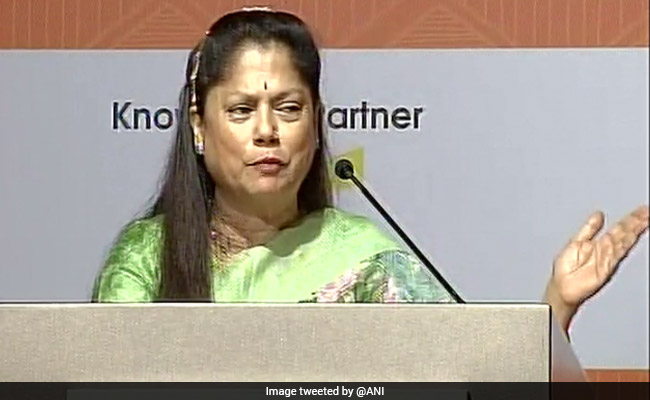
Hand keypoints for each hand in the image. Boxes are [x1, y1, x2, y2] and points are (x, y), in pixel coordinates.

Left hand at [546, 205, 648, 328]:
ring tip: (644, 220)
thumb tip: (599, 215)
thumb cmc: (567, 270)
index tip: (642, 210)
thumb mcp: (577, 242)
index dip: (630, 219)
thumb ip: (589, 228)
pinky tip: (630, 237)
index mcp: (600, 244)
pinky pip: (615, 255)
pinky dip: (622, 245)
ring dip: (633, 231)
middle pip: (623, 234)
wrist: (561, 287)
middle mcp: (606, 252)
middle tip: (647, 211)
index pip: (618, 229)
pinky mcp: (605, 269)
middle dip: (635, 222)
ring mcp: (607, 260)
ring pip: (622, 242)